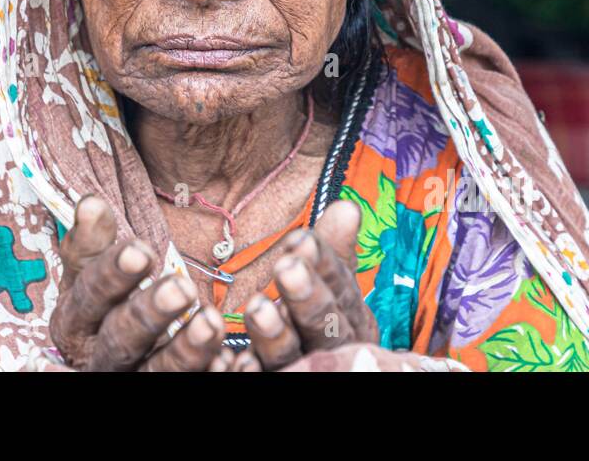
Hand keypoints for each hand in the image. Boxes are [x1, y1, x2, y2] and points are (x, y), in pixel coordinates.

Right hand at [49, 195, 228, 370]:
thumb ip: (92, 243)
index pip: (88, 296)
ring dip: (185, 350)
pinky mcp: (156, 390)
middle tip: (181, 288)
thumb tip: (92, 203)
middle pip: (120, 339)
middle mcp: (96, 357)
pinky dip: (205, 373)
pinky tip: (227, 360)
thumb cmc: (105, 304)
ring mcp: (129, 378)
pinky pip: (183, 385)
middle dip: (149, 314)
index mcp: (74, 320)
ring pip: (155, 372)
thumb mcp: (90, 274)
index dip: (111, 276)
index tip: (140, 250)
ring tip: (212, 323)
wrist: (119, 354)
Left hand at [241, 199, 378, 369]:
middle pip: (323, 326)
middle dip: (307, 297)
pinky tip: (238, 357)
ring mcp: (307, 370)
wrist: (313, 368)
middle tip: (286, 268)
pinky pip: (265, 379)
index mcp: (350, 319)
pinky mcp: (281, 382)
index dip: (325, 266)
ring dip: (275, 334)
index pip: (342, 290)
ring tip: (256, 307)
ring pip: (292, 356)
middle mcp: (333, 348)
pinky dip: (253, 371)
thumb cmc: (318, 319)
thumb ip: (332, 251)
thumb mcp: (328, 285)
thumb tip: (348, 206)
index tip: (302, 238)